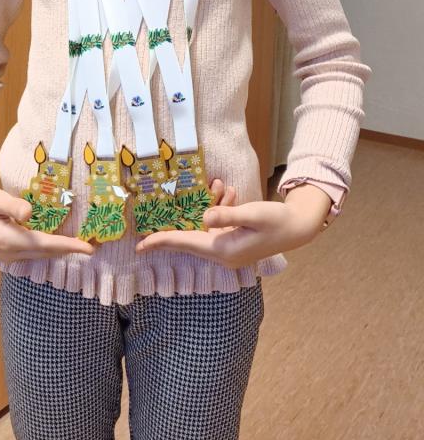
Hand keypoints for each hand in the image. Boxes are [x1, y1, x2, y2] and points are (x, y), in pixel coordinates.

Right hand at [0, 180, 94, 261]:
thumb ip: (13, 206)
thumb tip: (29, 213)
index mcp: (7, 240)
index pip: (45, 245)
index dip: (68, 246)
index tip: (89, 249)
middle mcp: (10, 253)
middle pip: (47, 253)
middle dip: (70, 249)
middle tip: (95, 246)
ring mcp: (9, 255)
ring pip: (42, 254)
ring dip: (62, 250)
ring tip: (85, 246)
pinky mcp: (10, 252)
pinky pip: (36, 252)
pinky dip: (52, 248)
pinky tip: (65, 243)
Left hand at [135, 177, 322, 267]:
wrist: (298, 227)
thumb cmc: (277, 221)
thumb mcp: (253, 214)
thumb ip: (228, 214)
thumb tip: (205, 217)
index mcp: (224, 250)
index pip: (185, 244)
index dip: (162, 242)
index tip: (140, 245)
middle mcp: (223, 253)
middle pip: (191, 237)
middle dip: (185, 217)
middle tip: (173, 210)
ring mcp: (229, 250)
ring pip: (205, 227)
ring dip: (210, 206)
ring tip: (221, 186)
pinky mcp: (234, 243)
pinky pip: (217, 226)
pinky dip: (219, 210)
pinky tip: (228, 194)